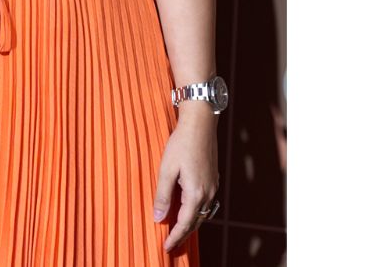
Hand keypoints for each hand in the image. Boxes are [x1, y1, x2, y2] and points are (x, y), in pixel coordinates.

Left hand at [152, 106, 219, 251]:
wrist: (200, 123)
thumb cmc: (181, 143)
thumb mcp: (166, 169)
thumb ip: (162, 195)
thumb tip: (158, 217)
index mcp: (195, 193)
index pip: (185, 224)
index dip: (175, 237)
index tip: (166, 247)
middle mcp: (208, 193)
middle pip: (196, 222)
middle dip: (183, 235)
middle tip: (171, 244)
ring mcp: (213, 186)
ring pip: (203, 214)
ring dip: (191, 224)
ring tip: (178, 231)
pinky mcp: (213, 179)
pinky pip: (206, 204)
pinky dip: (197, 212)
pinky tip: (188, 210)